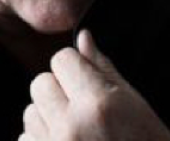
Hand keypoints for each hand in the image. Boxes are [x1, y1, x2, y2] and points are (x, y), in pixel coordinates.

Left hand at [19, 29, 169, 140]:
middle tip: (84, 111)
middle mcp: (71, 126)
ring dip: (48, 119)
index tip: (88, 83)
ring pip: (30, 112)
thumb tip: (84, 38)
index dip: (76, 68)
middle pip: (40, 83)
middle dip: (59, 92)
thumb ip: (105, 72)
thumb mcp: (139, 110)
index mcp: (99, 105)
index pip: (62, 59)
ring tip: (78, 136)